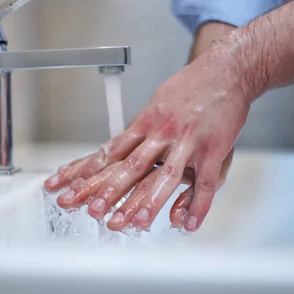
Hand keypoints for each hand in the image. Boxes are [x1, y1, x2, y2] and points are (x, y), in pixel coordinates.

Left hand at [44, 21, 241, 232]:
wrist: (226, 70)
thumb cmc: (189, 90)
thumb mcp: (159, 106)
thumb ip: (144, 136)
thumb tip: (123, 149)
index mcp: (144, 123)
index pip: (110, 152)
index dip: (87, 171)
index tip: (67, 186)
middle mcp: (161, 133)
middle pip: (130, 167)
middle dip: (108, 190)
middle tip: (89, 210)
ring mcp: (187, 141)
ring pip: (164, 175)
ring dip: (147, 201)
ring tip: (133, 222)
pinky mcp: (213, 148)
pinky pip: (205, 182)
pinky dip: (198, 204)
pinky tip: (188, 223)